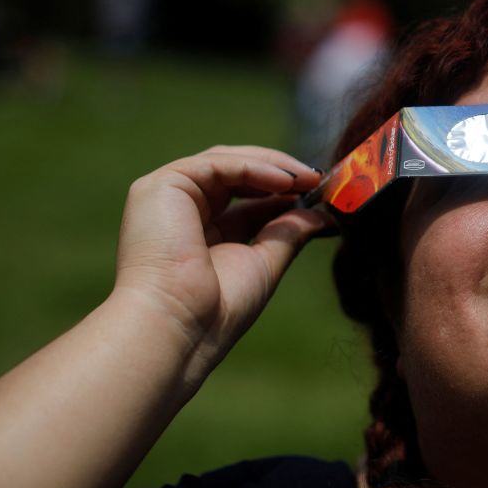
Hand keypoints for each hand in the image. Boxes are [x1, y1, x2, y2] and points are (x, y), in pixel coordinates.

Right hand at [113, 146, 332, 376]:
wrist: (180, 325)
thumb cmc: (217, 307)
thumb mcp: (265, 262)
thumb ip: (290, 232)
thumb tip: (326, 216)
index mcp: (201, 232)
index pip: (247, 197)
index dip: (284, 191)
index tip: (322, 192)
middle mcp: (181, 210)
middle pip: (236, 172)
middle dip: (281, 172)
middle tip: (319, 179)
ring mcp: (167, 196)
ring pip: (227, 162)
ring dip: (273, 165)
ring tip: (308, 179)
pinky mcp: (161, 186)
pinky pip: (216, 164)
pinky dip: (254, 167)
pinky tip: (287, 181)